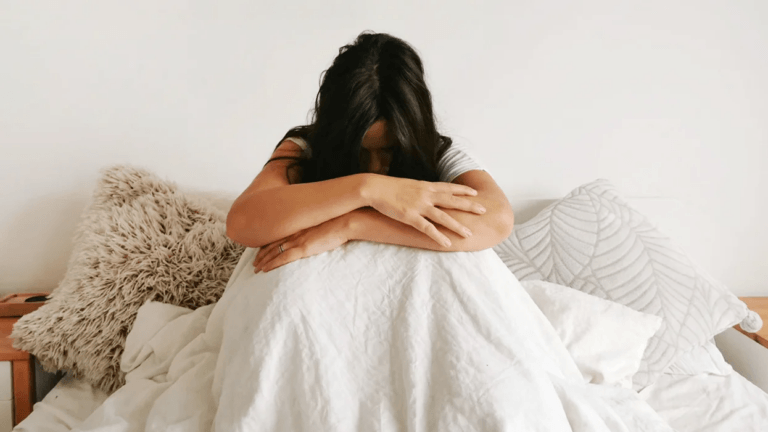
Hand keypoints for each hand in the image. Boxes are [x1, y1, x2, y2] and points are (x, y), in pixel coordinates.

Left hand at [253, 214, 350, 272]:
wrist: (345, 221)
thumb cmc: (337, 222)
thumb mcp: (320, 224)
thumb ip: (312, 230)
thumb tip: (313, 235)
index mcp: (298, 226)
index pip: (277, 236)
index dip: (267, 245)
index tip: (260, 251)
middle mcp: (294, 232)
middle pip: (272, 244)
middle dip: (261, 255)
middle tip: (254, 263)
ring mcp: (297, 240)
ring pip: (274, 252)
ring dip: (263, 261)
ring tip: (256, 269)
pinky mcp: (303, 248)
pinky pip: (283, 257)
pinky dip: (272, 263)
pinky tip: (265, 269)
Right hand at [362, 175, 485, 246]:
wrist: (374, 187)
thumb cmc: (388, 187)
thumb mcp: (408, 185)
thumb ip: (419, 190)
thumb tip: (426, 193)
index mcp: (426, 186)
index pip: (448, 187)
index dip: (463, 190)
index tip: (475, 193)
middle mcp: (426, 195)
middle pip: (452, 201)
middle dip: (469, 206)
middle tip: (484, 210)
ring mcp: (419, 206)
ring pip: (443, 217)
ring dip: (457, 226)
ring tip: (469, 234)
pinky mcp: (410, 217)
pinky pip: (427, 229)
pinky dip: (438, 236)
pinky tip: (447, 243)